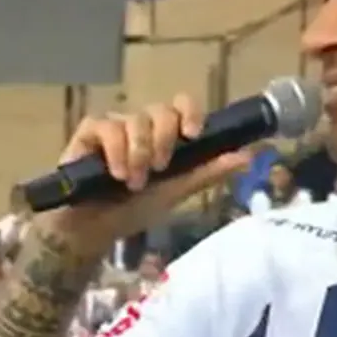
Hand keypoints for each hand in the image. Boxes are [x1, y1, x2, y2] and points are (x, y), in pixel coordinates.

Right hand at [34, 95, 252, 255]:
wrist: (92, 231)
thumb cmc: (133, 210)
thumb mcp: (176, 192)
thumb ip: (208, 172)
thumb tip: (248, 156)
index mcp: (165, 136)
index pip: (182, 105)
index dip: (190, 111)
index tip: (193, 134)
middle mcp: (142, 126)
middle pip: (161, 110)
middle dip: (165, 140)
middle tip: (160, 169)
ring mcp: (115, 127)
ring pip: (135, 120)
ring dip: (139, 154)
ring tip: (133, 183)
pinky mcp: (88, 132)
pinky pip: (107, 127)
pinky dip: (116, 151)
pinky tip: (116, 174)